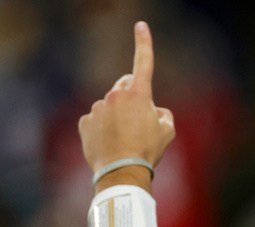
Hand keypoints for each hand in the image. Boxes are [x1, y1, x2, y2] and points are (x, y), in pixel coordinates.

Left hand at [78, 21, 174, 173]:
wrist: (122, 172)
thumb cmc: (148, 151)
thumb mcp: (167, 132)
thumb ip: (163, 114)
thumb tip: (154, 110)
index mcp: (138, 94)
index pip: (143, 63)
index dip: (144, 43)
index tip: (141, 25)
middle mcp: (114, 95)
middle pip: (125, 86)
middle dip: (133, 96)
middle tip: (140, 122)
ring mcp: (97, 108)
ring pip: (110, 106)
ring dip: (118, 117)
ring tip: (126, 140)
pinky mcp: (85, 122)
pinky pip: (97, 120)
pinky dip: (104, 129)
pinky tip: (111, 144)